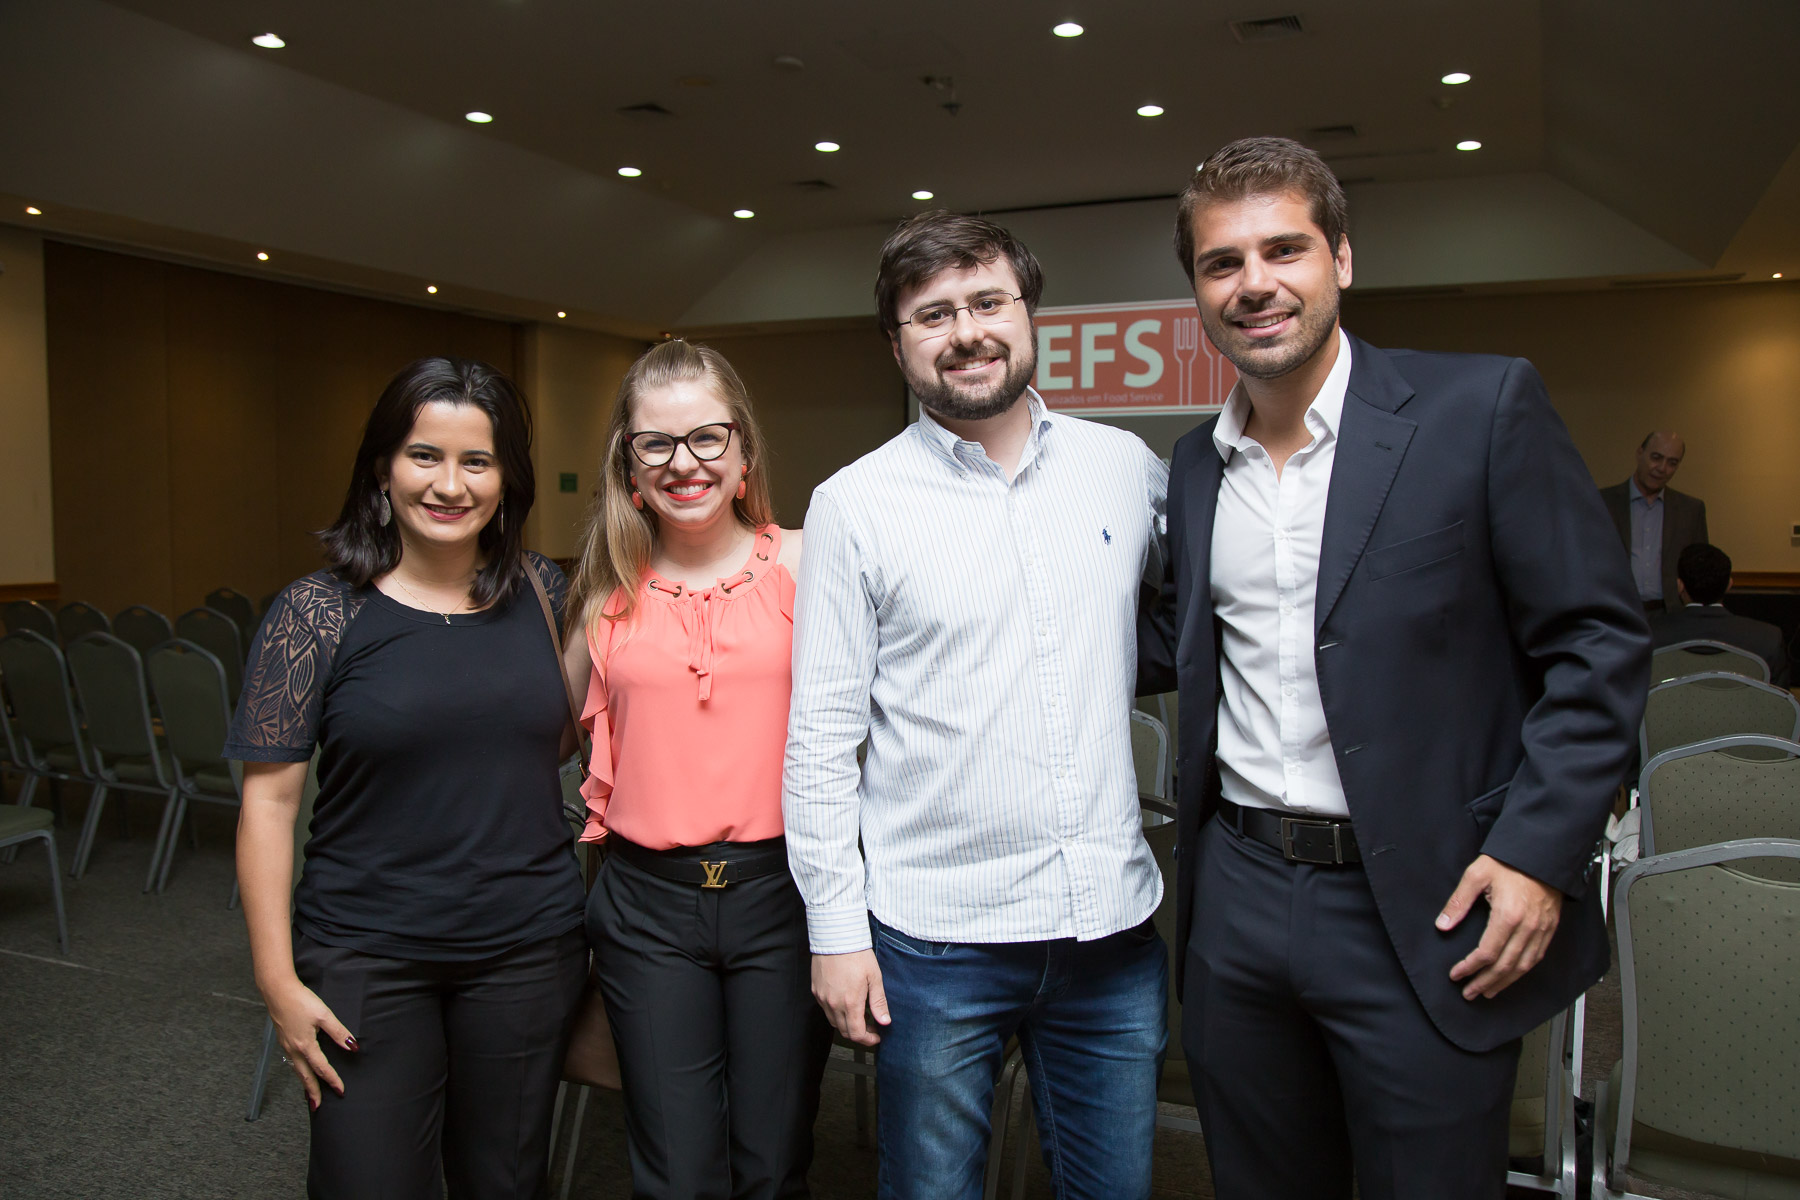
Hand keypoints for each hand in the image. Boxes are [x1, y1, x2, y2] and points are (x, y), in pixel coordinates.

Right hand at [263, 976, 357, 1108]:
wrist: (277, 991)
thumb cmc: (300, 1001)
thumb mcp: (324, 1015)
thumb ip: (338, 1032)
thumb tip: (351, 1046)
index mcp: (305, 1046)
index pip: (322, 1068)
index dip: (332, 1080)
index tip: (340, 1091)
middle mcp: (293, 1050)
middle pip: (305, 1076)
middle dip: (312, 1093)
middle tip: (318, 1108)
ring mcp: (286, 1046)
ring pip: (297, 1070)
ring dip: (304, 1083)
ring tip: (310, 1095)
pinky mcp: (283, 1040)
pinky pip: (292, 1062)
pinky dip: (298, 1071)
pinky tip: (301, 1071)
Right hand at [811, 950, 889, 1045]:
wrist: (836, 937)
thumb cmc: (856, 954)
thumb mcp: (874, 978)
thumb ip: (879, 1002)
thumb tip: (885, 1021)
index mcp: (850, 1003)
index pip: (856, 1034)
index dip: (868, 1040)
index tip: (876, 1036)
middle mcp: (833, 1004)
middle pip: (845, 1031)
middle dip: (859, 1033)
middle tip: (871, 1026)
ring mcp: (822, 998)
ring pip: (834, 1022)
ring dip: (847, 1024)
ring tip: (860, 1014)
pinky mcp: (816, 991)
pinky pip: (826, 1010)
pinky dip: (836, 1013)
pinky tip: (846, 1003)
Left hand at [1437, 854, 1563, 1000]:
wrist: (1542, 853)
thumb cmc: (1509, 861)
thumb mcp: (1476, 875)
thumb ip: (1458, 902)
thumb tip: (1443, 925)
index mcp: (1508, 916)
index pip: (1486, 953)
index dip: (1469, 967)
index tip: (1456, 975)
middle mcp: (1527, 927)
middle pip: (1504, 966)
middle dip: (1484, 983)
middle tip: (1469, 993)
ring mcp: (1541, 930)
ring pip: (1522, 967)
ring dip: (1503, 983)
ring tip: (1487, 992)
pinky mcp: (1549, 929)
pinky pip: (1536, 958)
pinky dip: (1522, 972)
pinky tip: (1511, 977)